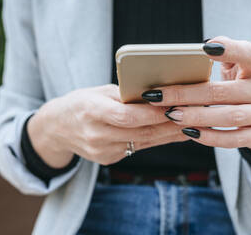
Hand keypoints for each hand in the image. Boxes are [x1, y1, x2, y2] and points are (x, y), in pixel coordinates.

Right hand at [28, 84, 188, 167]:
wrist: (57, 128)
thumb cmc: (81, 103)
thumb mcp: (98, 91)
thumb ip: (124, 94)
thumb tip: (158, 94)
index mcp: (90, 111)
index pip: (126, 116)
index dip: (152, 113)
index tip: (175, 105)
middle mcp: (95, 134)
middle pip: (140, 131)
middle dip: (169, 124)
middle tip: (193, 114)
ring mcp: (101, 151)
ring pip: (143, 142)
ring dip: (169, 134)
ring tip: (191, 124)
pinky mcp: (108, 160)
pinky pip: (138, 148)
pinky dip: (157, 140)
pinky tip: (174, 133)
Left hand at [142, 36, 250, 155]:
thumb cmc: (239, 82)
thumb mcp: (235, 64)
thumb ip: (221, 52)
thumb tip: (199, 49)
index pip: (248, 54)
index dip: (229, 49)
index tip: (204, 48)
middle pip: (225, 92)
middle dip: (188, 94)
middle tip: (159, 96)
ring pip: (230, 117)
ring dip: (197, 117)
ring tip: (172, 115)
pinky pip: (234, 139)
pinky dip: (211, 137)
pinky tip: (189, 132)